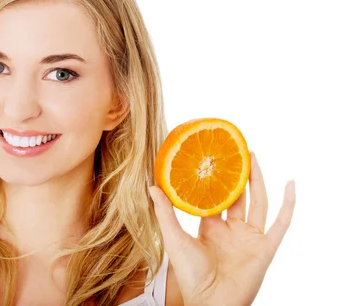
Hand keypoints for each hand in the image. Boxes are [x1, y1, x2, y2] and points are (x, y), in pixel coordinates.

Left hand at [149, 152, 295, 305]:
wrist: (210, 301)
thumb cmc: (190, 275)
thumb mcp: (174, 238)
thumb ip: (165, 212)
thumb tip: (152, 186)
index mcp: (211, 228)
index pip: (214, 199)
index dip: (214, 181)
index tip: (211, 159)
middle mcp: (232, 231)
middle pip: (238, 197)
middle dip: (237, 175)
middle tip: (235, 151)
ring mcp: (250, 238)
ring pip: (258, 203)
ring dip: (258, 180)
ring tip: (253, 156)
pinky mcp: (265, 247)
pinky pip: (281, 223)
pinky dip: (288, 204)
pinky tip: (290, 184)